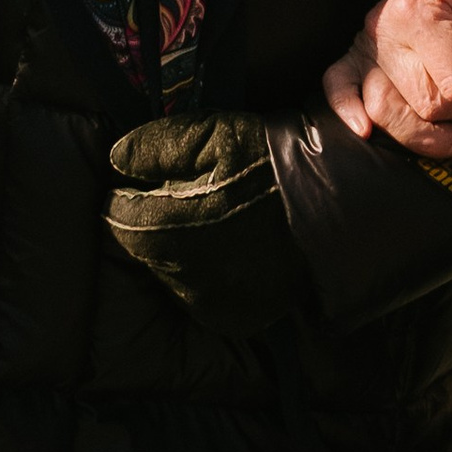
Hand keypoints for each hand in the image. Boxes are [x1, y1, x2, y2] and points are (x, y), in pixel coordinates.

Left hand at [107, 110, 305, 324]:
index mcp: (169, 228)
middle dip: (153, 222)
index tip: (139, 184)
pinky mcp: (232, 316)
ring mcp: (208, 301)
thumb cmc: (270, 164)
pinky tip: (228, 248)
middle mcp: (182, 274)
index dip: (126, 197)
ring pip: (170, 273)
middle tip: (184, 197)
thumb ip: (155, 147)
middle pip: (143, 247)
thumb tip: (117, 159)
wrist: (333, 206)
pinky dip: (205, 274)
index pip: (119, 218)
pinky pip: (201, 295)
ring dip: (178, 249)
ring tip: (211, 221)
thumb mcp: (213, 134)